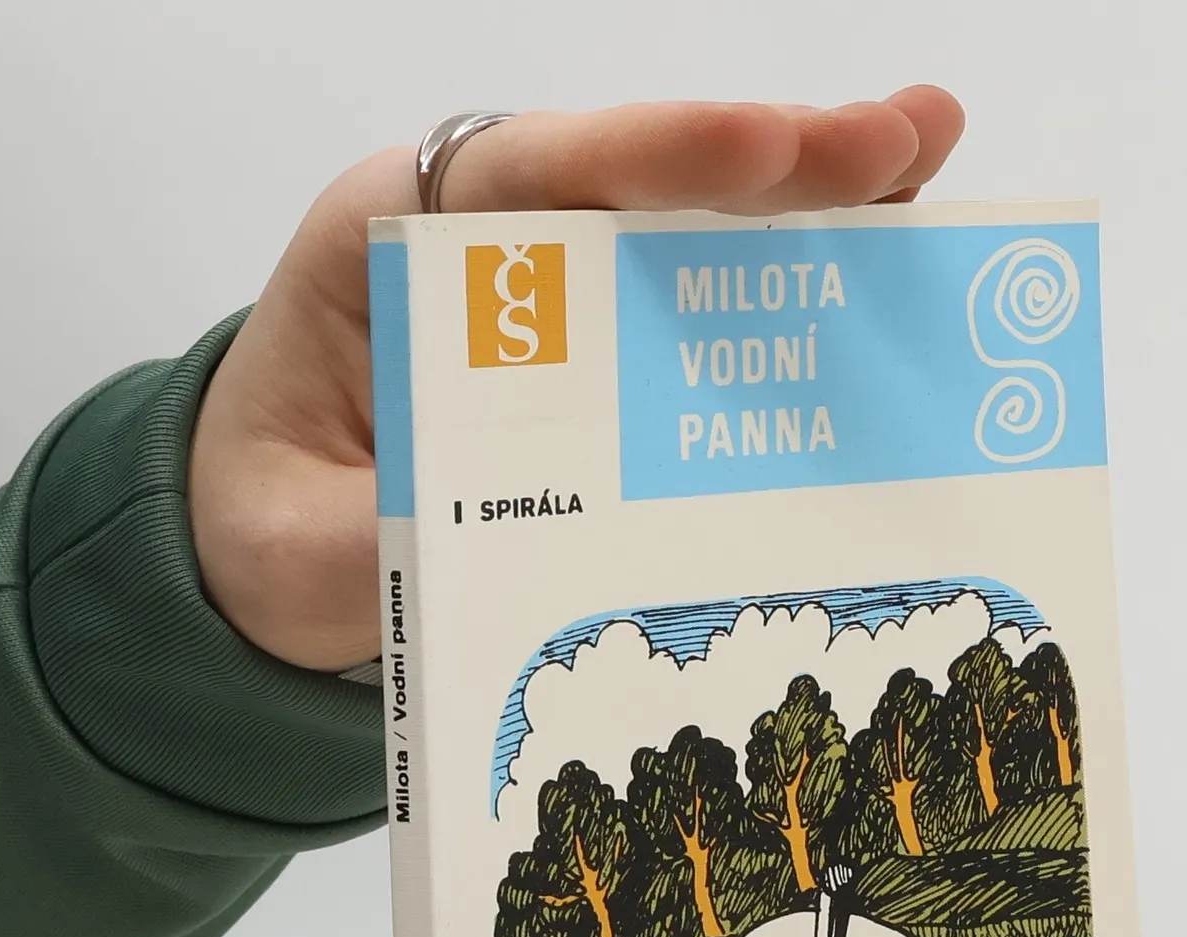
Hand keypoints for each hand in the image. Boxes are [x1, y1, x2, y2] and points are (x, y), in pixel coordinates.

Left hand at [189, 92, 965, 672]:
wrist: (256, 549)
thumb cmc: (269, 524)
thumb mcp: (298, 547)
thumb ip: (381, 537)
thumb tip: (496, 538)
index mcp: (388, 246)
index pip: (527, 175)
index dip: (650, 156)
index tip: (760, 147)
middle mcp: (482, 245)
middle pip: (633, 176)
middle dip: (769, 157)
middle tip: (903, 138)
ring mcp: (548, 292)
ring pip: (684, 227)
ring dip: (808, 205)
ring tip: (930, 163)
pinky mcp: (595, 351)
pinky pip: (696, 304)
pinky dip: (787, 284)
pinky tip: (885, 265)